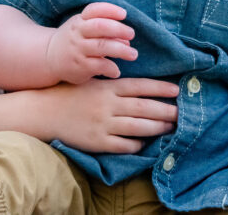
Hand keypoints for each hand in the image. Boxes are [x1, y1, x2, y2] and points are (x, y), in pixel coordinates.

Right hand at [46, 2, 136, 83]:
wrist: (49, 57)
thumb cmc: (74, 39)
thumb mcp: (83, 27)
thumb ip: (105, 29)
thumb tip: (127, 38)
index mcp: (79, 20)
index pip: (94, 10)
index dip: (110, 10)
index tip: (124, 14)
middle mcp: (77, 33)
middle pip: (100, 26)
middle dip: (119, 29)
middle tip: (132, 34)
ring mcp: (77, 49)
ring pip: (102, 46)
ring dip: (121, 50)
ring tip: (133, 54)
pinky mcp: (79, 66)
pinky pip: (99, 66)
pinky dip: (111, 68)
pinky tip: (116, 71)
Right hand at [46, 77, 178, 152]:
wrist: (45, 111)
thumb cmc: (72, 94)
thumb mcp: (95, 82)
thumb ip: (116, 85)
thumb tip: (143, 88)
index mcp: (109, 87)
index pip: (141, 86)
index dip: (160, 88)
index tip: (177, 90)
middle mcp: (108, 105)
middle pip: (144, 108)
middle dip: (166, 110)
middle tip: (182, 112)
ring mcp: (103, 124)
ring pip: (137, 127)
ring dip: (157, 127)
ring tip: (171, 127)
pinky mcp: (97, 142)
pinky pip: (123, 145)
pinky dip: (137, 145)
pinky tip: (145, 143)